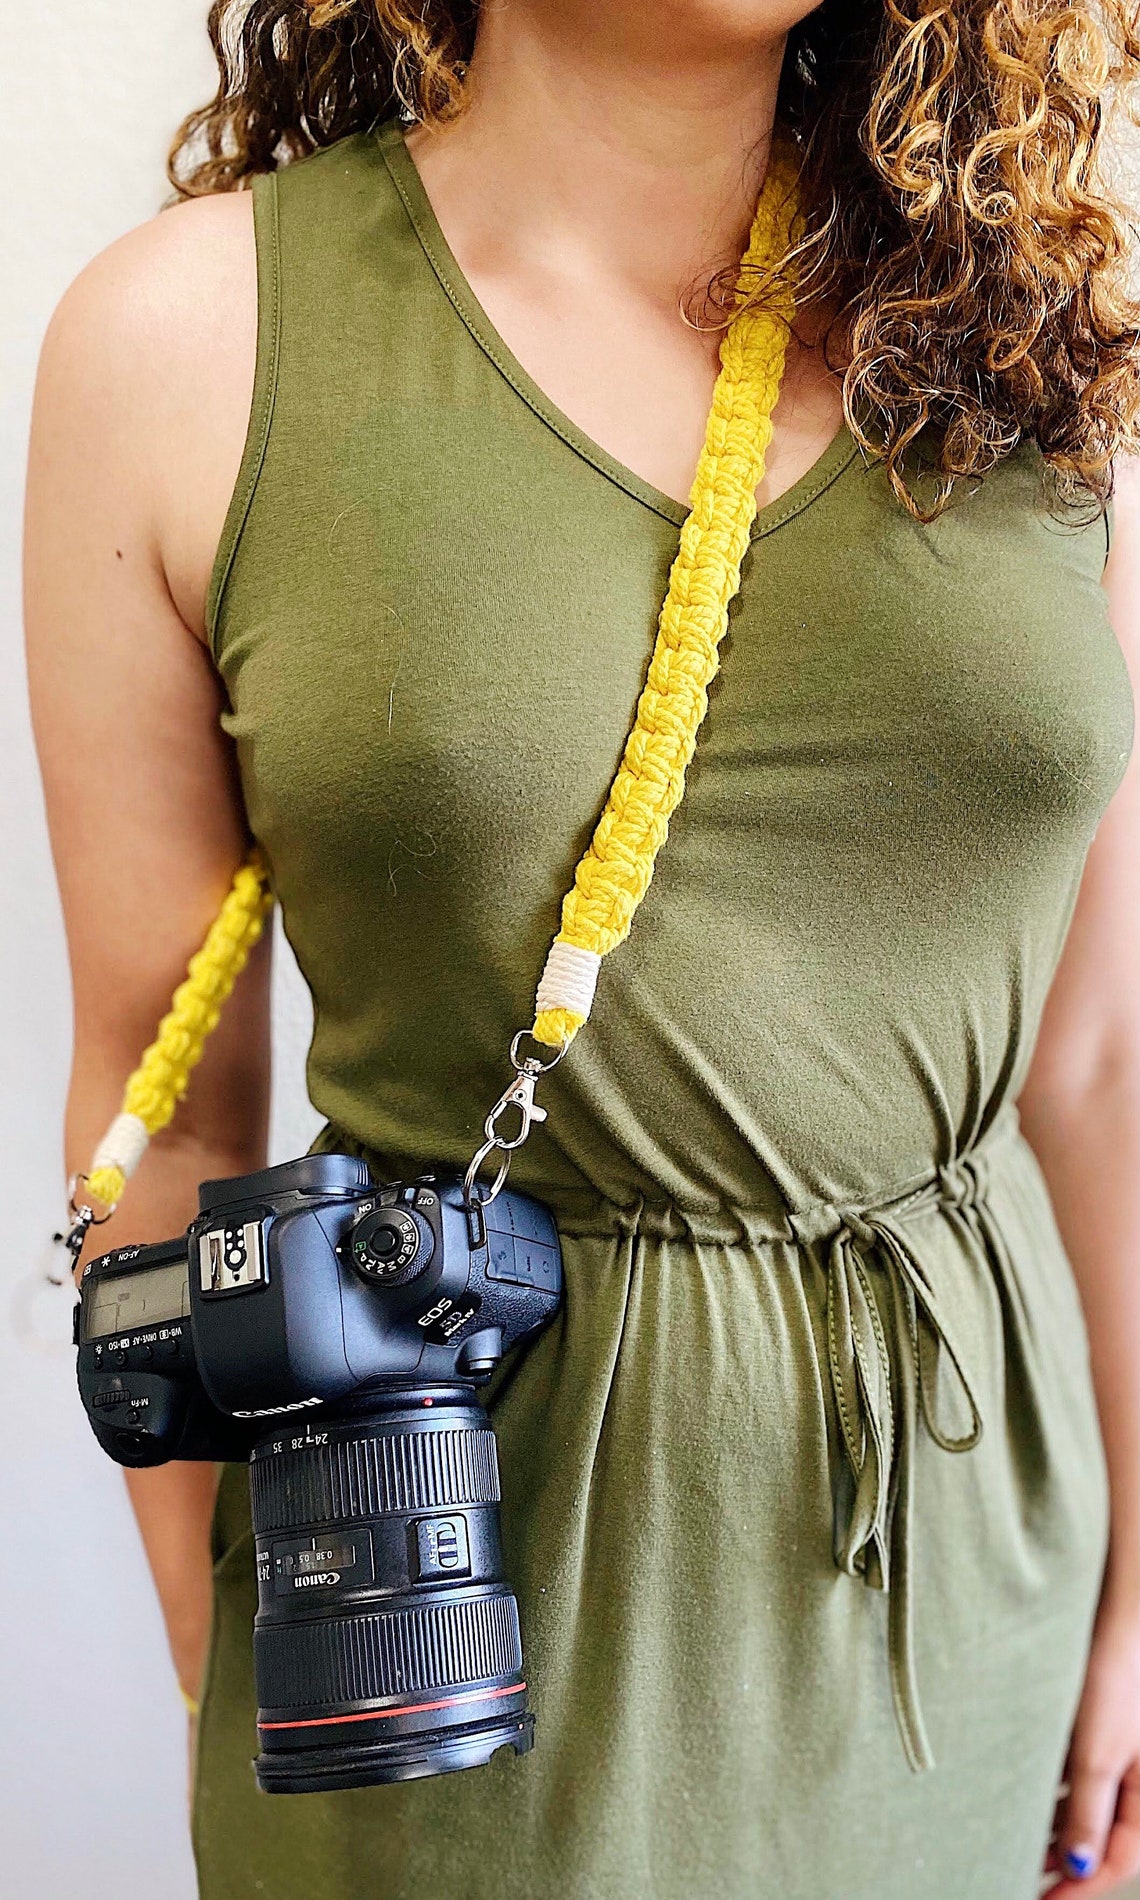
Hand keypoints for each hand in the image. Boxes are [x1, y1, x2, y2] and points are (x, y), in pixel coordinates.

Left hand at [1044, 1598, 1139, 1893]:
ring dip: (1053, 1830)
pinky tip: (1020, 1801)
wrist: (1117, 1616)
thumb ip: (1087, 1812)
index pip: (1116, 1859)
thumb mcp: (1097, 1753)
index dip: (1080, 1887)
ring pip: (1084, 1808)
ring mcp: (1117, 1755)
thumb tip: (1074, 1866)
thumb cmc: (1115, 1680)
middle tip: (1021, 1881)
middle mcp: (1137, 1779)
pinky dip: (1051, 1795)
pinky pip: (1075, 1778)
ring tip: (1014, 1849)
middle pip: (1101, 1838)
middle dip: (1064, 1863)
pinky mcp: (1096, 1731)